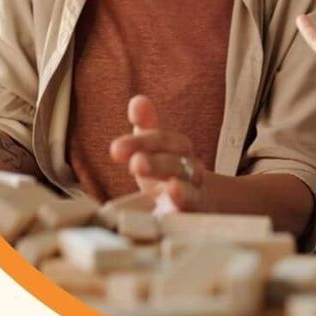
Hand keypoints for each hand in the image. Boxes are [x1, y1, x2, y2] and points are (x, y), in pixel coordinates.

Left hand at [108, 95, 204, 210]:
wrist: (198, 204)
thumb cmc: (167, 173)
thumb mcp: (152, 150)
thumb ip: (146, 125)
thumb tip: (138, 101)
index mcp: (177, 149)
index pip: (162, 140)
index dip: (141, 142)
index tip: (116, 149)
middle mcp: (189, 167)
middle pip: (174, 161)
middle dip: (154, 161)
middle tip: (135, 163)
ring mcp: (194, 191)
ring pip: (187, 184)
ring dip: (174, 183)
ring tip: (160, 180)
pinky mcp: (193, 214)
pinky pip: (192, 207)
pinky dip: (184, 201)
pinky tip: (174, 198)